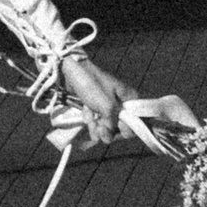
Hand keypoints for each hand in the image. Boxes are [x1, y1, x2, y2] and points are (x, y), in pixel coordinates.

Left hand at [59, 52, 198, 155]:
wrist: (70, 69)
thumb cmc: (91, 84)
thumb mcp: (106, 105)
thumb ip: (112, 123)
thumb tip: (109, 136)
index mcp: (130, 99)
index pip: (136, 123)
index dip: (125, 129)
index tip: (115, 129)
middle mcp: (122, 103)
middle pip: (120, 127)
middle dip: (108, 130)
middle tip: (99, 128)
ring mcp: (108, 105)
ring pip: (107, 126)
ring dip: (98, 127)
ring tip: (90, 122)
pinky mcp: (95, 107)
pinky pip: (96, 120)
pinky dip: (91, 120)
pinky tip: (86, 115)